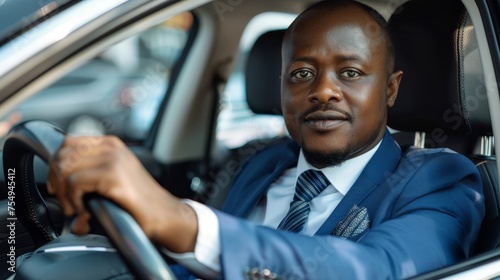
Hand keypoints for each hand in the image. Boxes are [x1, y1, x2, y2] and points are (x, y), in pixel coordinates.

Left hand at [47, 135, 197, 252]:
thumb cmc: (140, 202)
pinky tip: (84, 211)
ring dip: (64, 194)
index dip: (56, 165)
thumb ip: (89, 171)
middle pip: (63, 155)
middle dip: (57, 182)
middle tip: (68, 202)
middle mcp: (112, 147)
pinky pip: (75, 183)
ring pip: (66, 168)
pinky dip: (73, 200)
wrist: (165, 215)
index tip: (58, 186)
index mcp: (111, 144)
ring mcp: (113, 160)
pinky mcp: (113, 176)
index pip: (68, 143)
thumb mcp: (113, 177)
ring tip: (77, 209)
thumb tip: (58, 181)